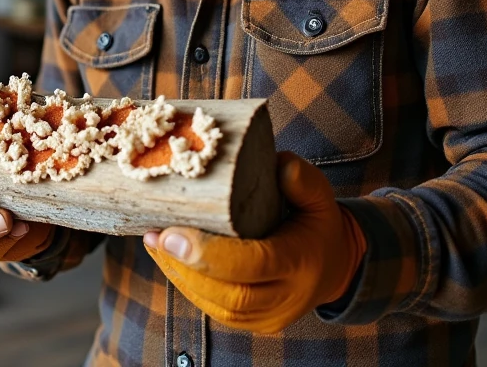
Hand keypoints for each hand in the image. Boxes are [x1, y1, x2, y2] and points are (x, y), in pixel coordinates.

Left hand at [143, 151, 365, 333]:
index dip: (209, 252)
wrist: (333, 268)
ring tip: (153, 241)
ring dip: (179, 274)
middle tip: (155, 234)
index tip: (171, 232)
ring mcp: (268, 317)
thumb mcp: (319, 197)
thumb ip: (301, 180)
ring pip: (216, 305)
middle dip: (185, 266)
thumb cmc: (317, 225)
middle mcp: (286, 297)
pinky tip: (166, 257)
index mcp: (301, 262)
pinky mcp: (251, 323)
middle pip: (231, 293)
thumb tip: (278, 164)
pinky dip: (186, 284)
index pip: (255, 263)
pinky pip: (214, 309)